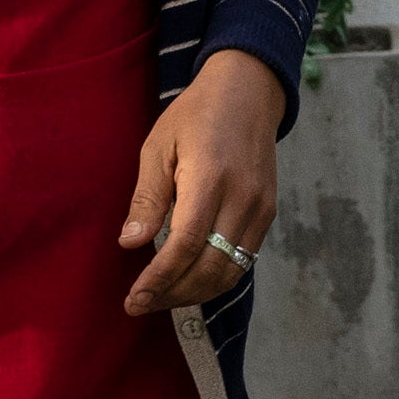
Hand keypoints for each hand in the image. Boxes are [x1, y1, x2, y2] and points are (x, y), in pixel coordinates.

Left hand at [118, 49, 284, 320]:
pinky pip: (243, 260)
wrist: (248, 93)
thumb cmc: (195, 115)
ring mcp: (261, 208)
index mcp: (209, 177)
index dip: (159, 278)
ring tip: (162, 298)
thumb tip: (130, 245)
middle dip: (173, 294)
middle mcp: (242, 198)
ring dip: (195, 294)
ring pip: (231, 271)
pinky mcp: (268, 214)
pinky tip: (188, 280)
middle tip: (141, 305)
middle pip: (210, 268)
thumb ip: (147, 198)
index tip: (134, 299)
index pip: (185, 244)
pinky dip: (215, 278)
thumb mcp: (158, 146)